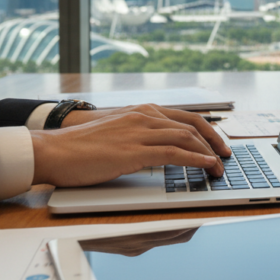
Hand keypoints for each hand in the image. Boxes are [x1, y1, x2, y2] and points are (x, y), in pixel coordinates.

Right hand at [31, 108, 230, 186]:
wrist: (54, 150)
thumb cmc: (80, 147)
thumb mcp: (117, 135)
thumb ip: (139, 137)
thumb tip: (158, 151)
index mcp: (141, 111)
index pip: (186, 116)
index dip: (208, 130)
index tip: (219, 143)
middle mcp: (144, 116)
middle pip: (192, 124)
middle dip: (214, 141)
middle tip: (226, 156)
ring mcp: (139, 132)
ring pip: (186, 137)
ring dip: (208, 153)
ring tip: (219, 168)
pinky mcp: (133, 150)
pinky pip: (173, 152)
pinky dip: (195, 159)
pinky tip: (206, 166)